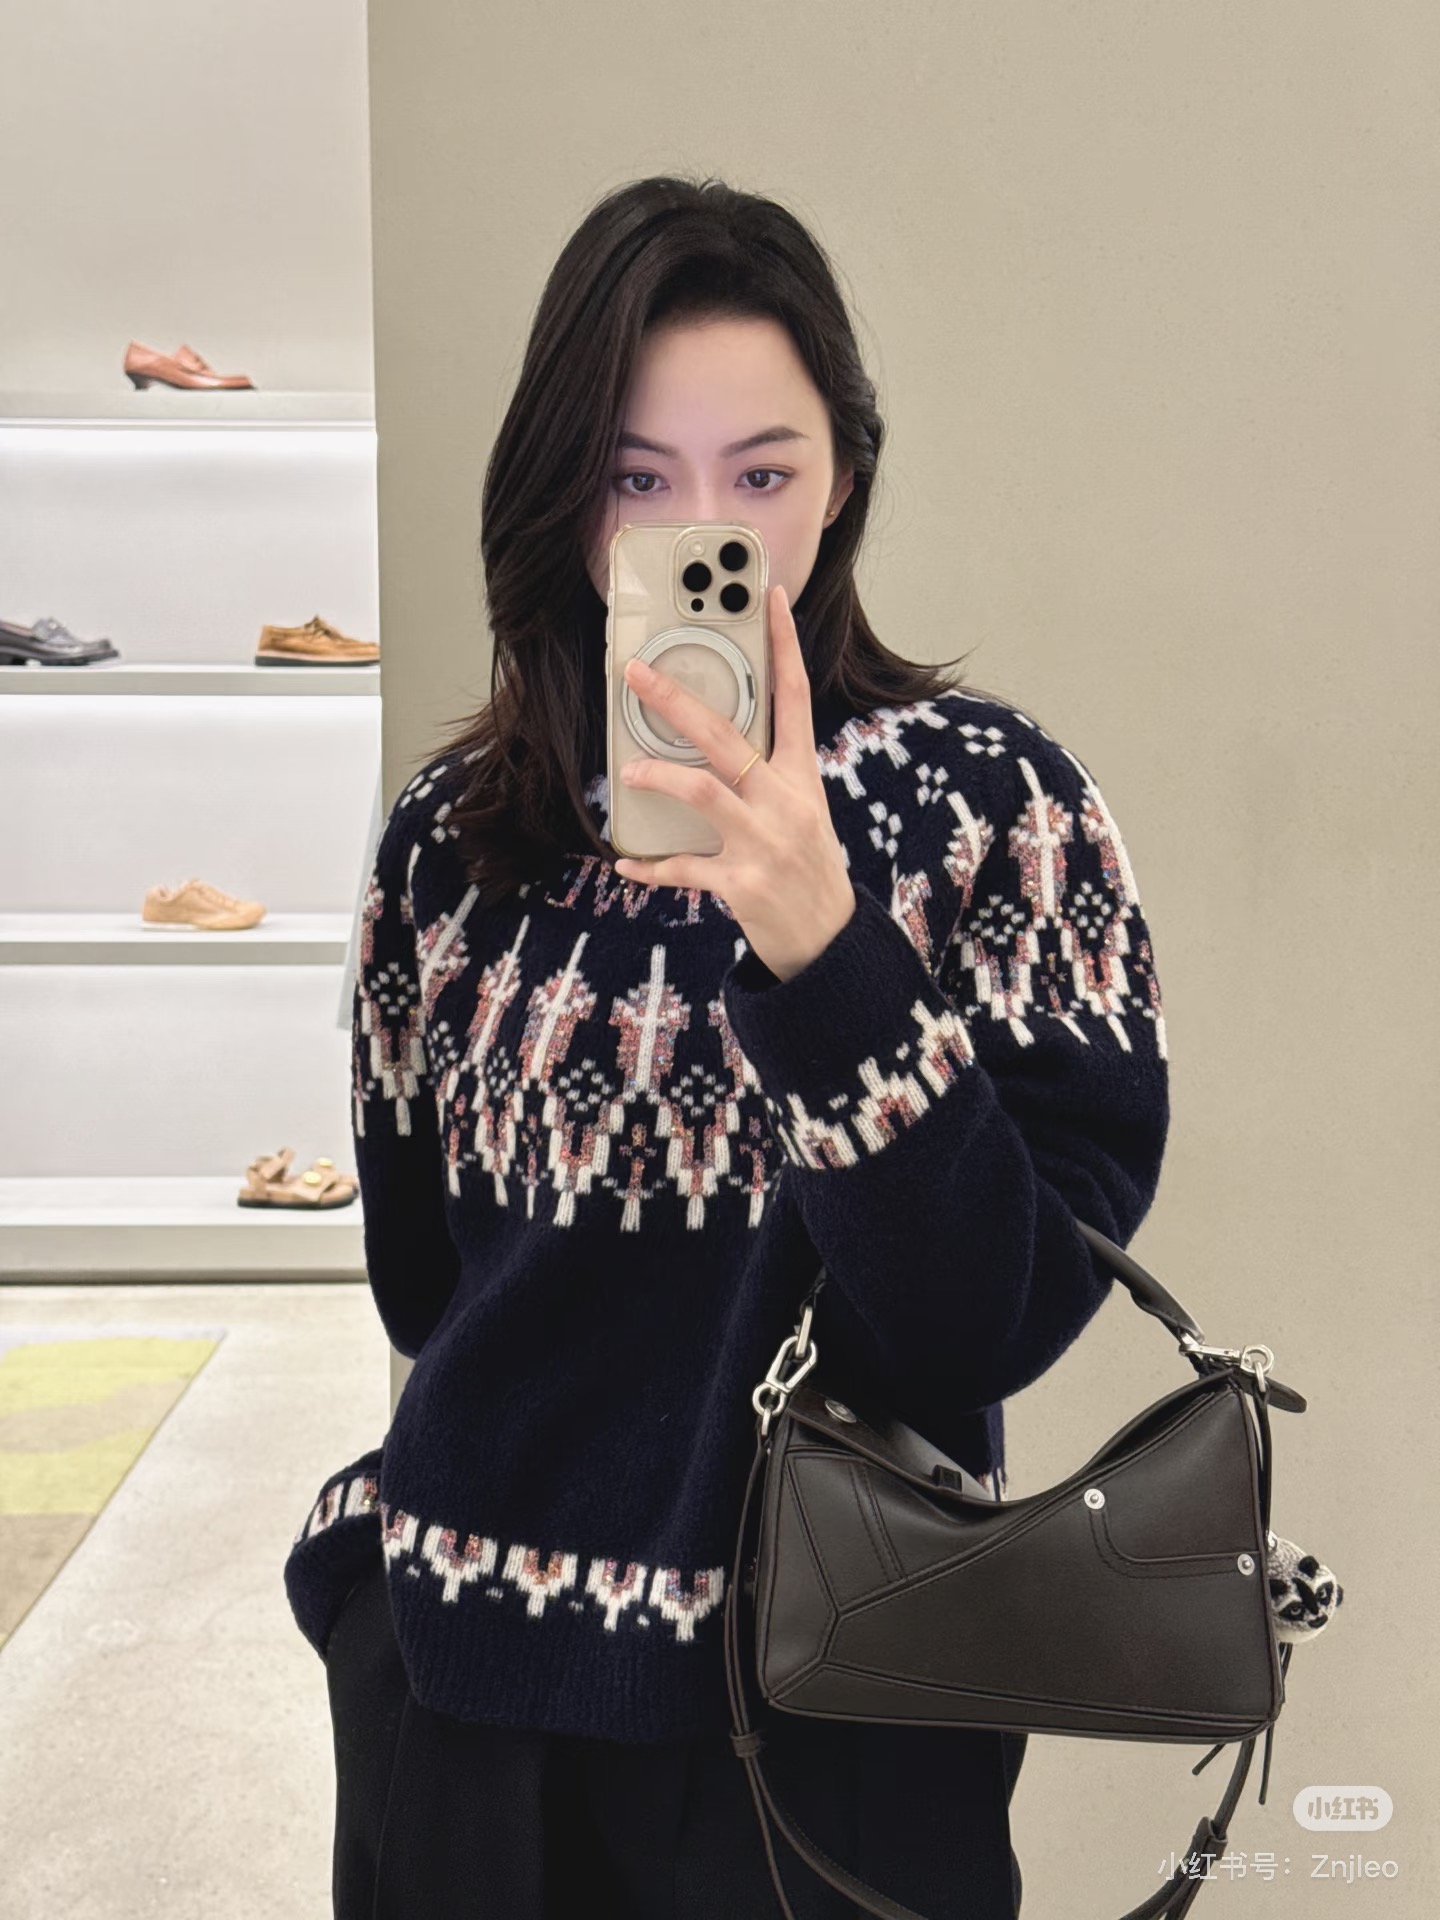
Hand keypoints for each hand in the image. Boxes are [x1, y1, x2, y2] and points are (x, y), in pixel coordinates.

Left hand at [612, 584, 856, 982]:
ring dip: (659, 777)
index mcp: (802, 777)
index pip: (795, 697)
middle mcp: (784, 802)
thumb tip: (715, 744)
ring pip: (702, 791)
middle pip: (726, 737)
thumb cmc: (809, 868)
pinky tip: (627, 864)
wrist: (830, 939)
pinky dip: (652, 866)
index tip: (772, 599)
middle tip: (638, 675)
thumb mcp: (803, 812)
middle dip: (677, 701)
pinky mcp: (740, 883)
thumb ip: (767, 777)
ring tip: (631, 772)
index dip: (785, 645)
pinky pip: (684, 868)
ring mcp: (762, 842)